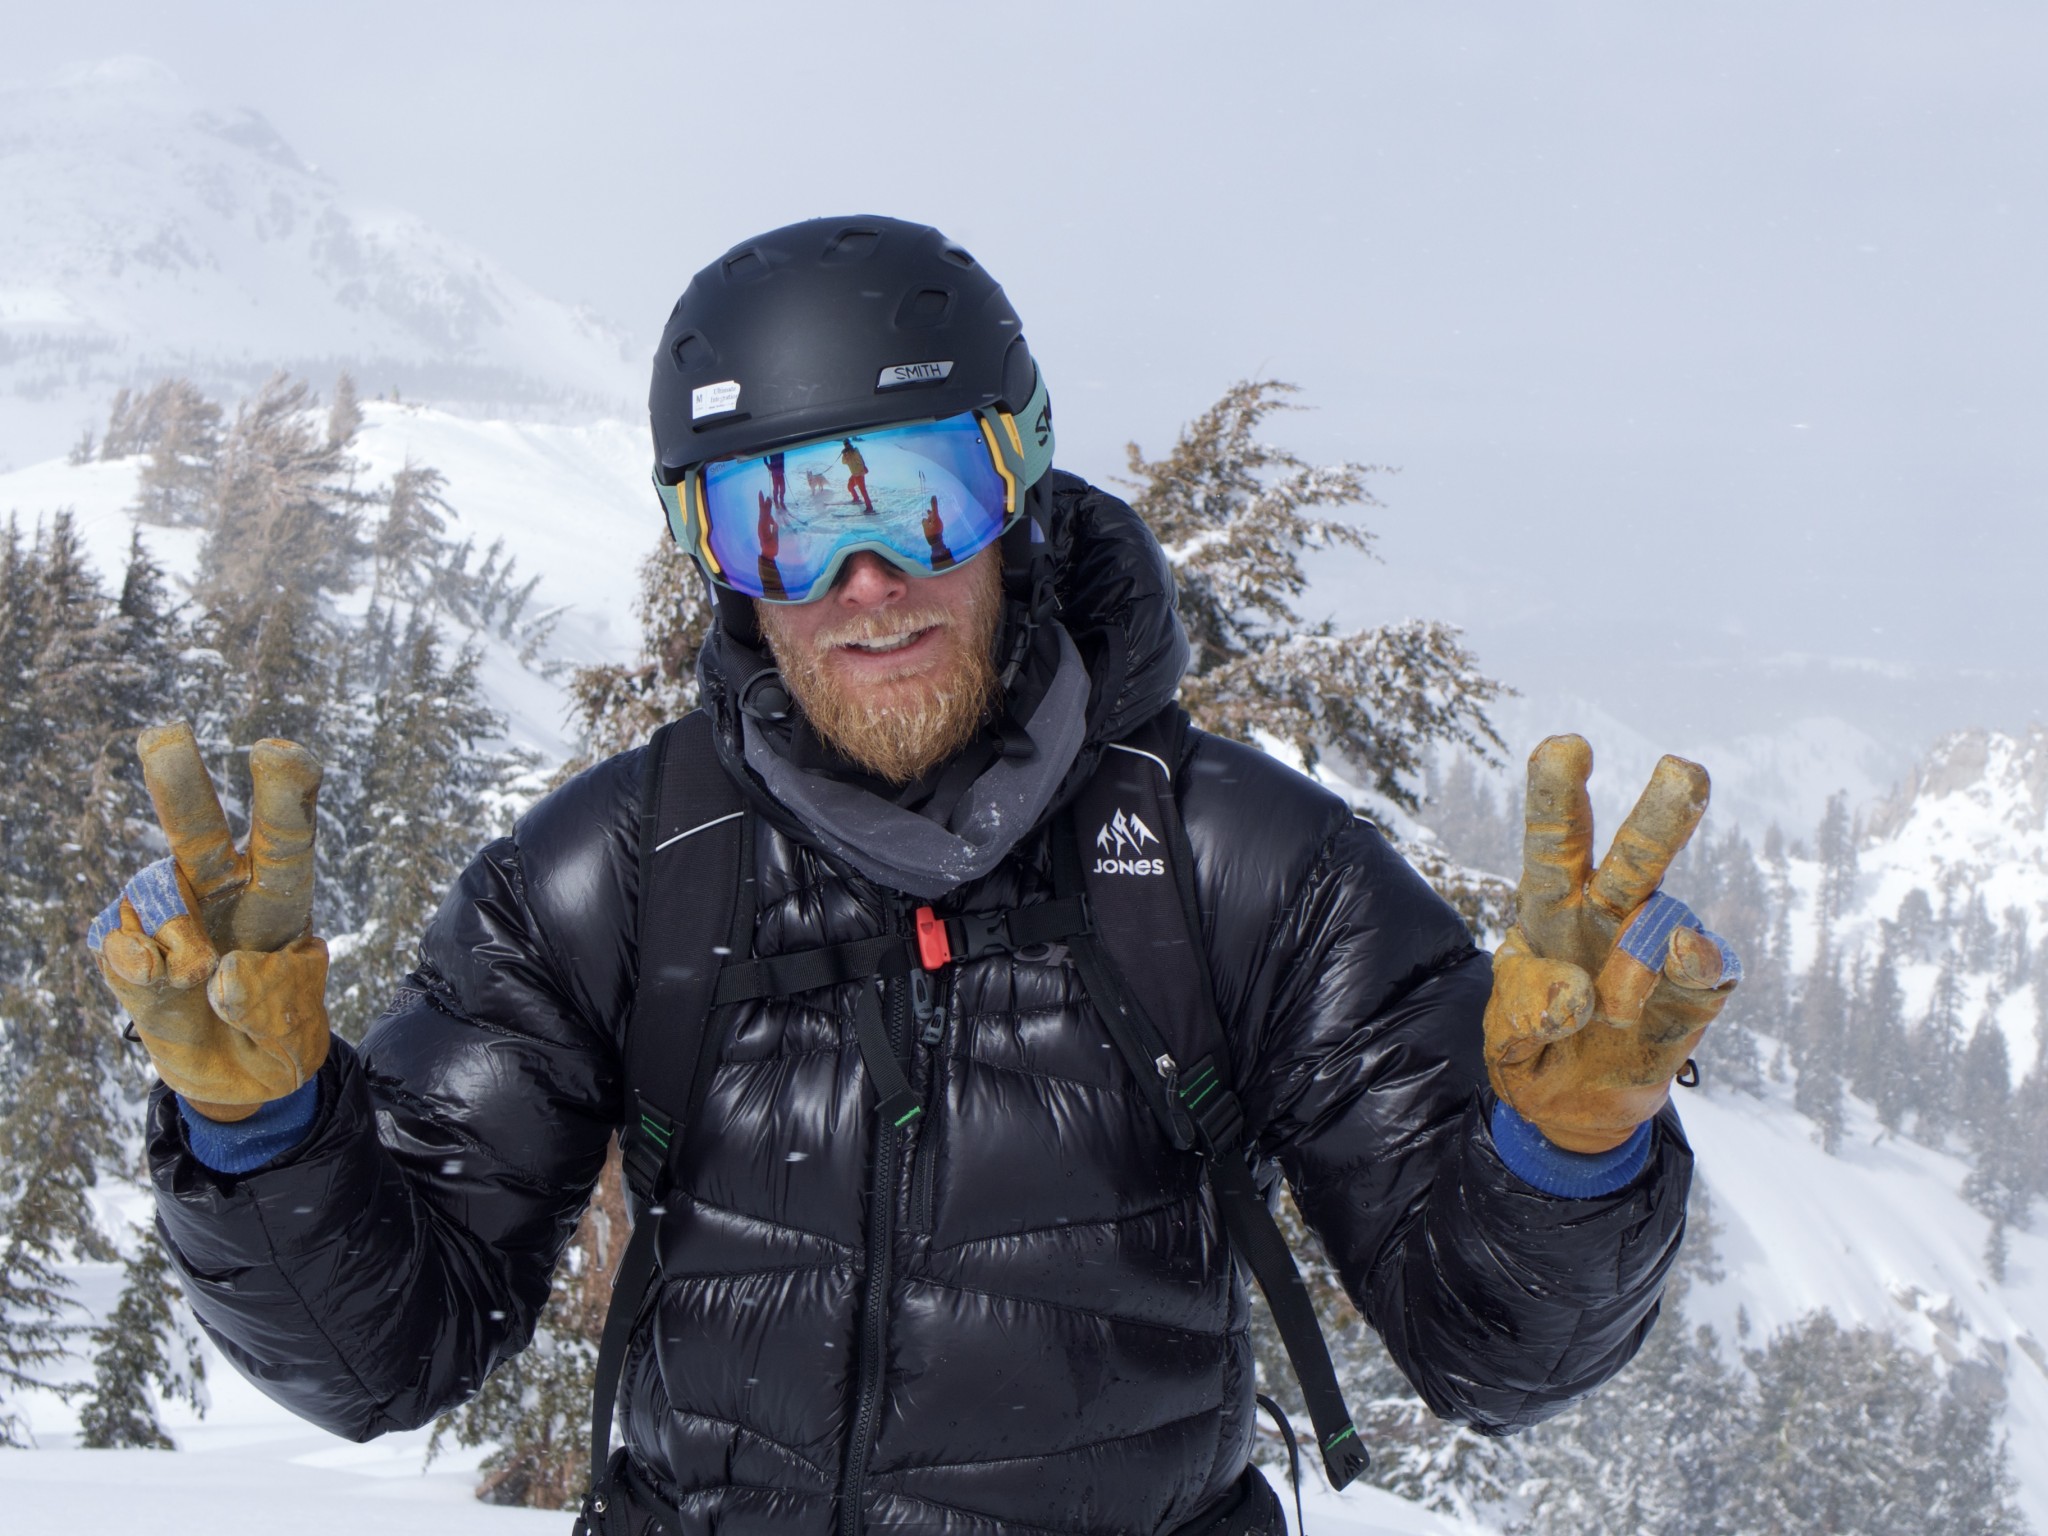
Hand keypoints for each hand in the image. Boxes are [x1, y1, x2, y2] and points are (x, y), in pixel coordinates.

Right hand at [88, 721, 327, 1122]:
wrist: (235, 1080)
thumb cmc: (277, 1042)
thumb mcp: (294, 1035)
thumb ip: (266, 1005)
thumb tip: (218, 968)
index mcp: (281, 901)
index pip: (287, 843)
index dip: (285, 797)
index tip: (282, 751)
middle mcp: (221, 892)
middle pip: (200, 833)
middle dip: (182, 784)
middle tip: (165, 734)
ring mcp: (168, 914)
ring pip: (155, 896)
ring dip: (176, 941)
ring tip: (196, 981)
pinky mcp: (124, 947)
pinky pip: (119, 944)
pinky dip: (137, 968)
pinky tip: (160, 984)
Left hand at [1484, 735, 1740, 1153]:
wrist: (1573, 1112)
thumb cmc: (1533, 1049)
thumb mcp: (1504, 1035)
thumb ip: (1525, 1012)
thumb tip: (1581, 994)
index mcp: (1550, 908)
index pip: (1552, 843)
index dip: (1556, 795)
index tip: (1567, 746)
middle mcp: (1610, 916)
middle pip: (1635, 857)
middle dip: (1660, 815)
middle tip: (1683, 770)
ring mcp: (1658, 951)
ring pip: (1669, 918)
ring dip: (1635, 965)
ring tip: (1610, 1014)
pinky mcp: (1696, 995)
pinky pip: (1707, 969)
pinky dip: (1695, 965)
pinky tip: (1682, 960)